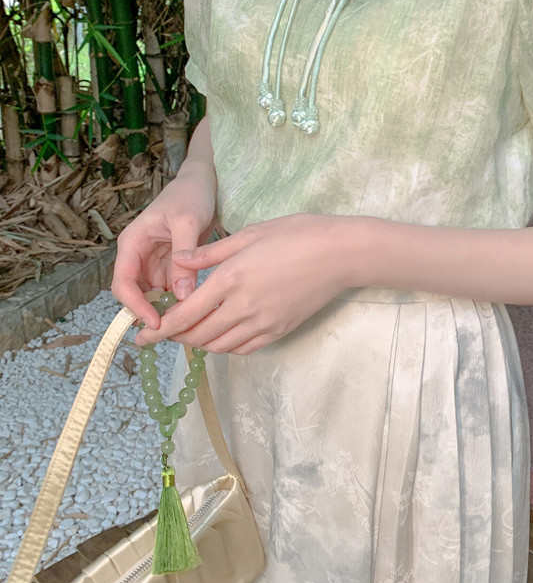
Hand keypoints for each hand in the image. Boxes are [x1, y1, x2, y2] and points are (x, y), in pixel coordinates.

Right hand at [111, 171, 217, 329]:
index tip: (155, 322)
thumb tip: (181, 295)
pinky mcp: (168, 267)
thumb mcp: (188, 223)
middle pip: (133, 294)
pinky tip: (193, 312)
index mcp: (132, 243)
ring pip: (152, 296)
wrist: (201, 184)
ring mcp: (153, 263)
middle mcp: (138, 256)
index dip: (134, 305)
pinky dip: (177, 303)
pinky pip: (168, 291)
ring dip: (164, 311)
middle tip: (173, 331)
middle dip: (148, 313)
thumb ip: (183, 258)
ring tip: (186, 325)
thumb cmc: (190, 196)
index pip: (123, 282)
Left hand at [133, 212, 361, 355]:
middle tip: (160, 334)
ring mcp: (263, 322)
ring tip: (187, 333)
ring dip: (198, 343)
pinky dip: (224, 345)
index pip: (183, 315)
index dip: (158, 330)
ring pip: (218, 346)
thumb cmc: (296, 234)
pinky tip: (220, 334)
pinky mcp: (279, 329)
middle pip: (197, 336)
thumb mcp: (248, 234)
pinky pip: (243, 348)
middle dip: (174, 339)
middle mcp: (243, 307)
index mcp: (230, 280)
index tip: (140, 335)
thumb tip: (177, 262)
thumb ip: (208, 253)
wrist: (341, 254)